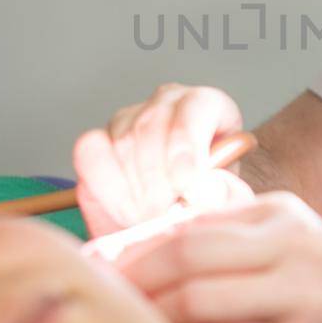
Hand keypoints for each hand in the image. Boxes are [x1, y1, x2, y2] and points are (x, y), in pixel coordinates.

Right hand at [74, 83, 243, 235]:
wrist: (185, 208)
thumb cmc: (211, 195)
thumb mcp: (232, 194)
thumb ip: (227, 194)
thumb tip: (206, 194)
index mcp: (206, 104)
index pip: (192, 110)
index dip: (186, 148)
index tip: (186, 187)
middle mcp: (165, 103)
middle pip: (151, 126)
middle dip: (157, 180)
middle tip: (166, 215)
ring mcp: (128, 119)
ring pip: (121, 142)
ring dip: (135, 190)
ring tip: (153, 219)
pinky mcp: (97, 141)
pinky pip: (89, 153)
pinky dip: (107, 188)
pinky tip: (127, 211)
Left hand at [117, 190, 321, 322]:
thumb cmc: (310, 288)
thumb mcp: (278, 239)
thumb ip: (221, 230)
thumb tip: (139, 236)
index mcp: (282, 217)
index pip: (191, 231)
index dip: (138, 252)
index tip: (103, 269)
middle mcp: (296, 253)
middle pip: (191, 263)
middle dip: (140, 285)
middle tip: (111, 302)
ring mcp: (300, 305)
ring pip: (201, 309)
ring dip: (160, 322)